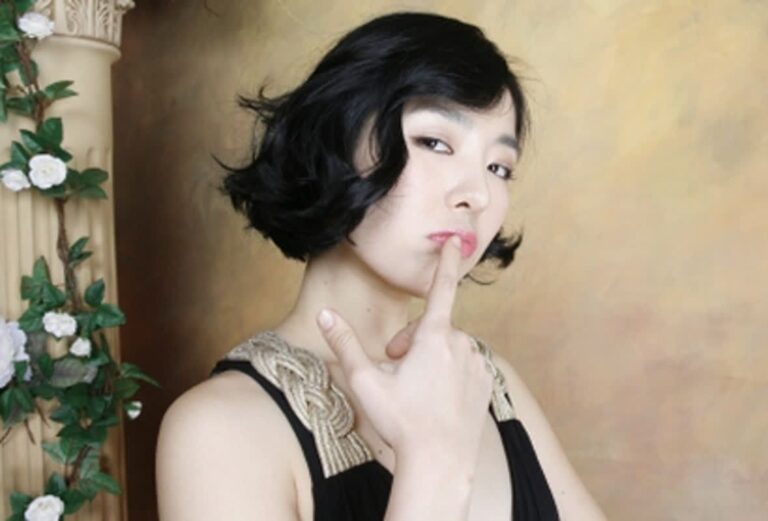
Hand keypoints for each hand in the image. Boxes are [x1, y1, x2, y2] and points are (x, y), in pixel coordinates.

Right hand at [316, 236, 493, 461]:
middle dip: (413, 343)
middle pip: (432, 328)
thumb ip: (344, 344)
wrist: (441, 462)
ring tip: (417, 390)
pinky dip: (451, 374)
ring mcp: (478, 364)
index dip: (447, 262)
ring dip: (432, 359)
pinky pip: (466, 367)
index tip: (456, 241)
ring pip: (449, 348)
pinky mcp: (488, 383)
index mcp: (434, 337)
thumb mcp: (365, 381)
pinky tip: (437, 399)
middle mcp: (462, 344)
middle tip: (396, 370)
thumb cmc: (402, 422)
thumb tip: (325, 315)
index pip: (441, 288)